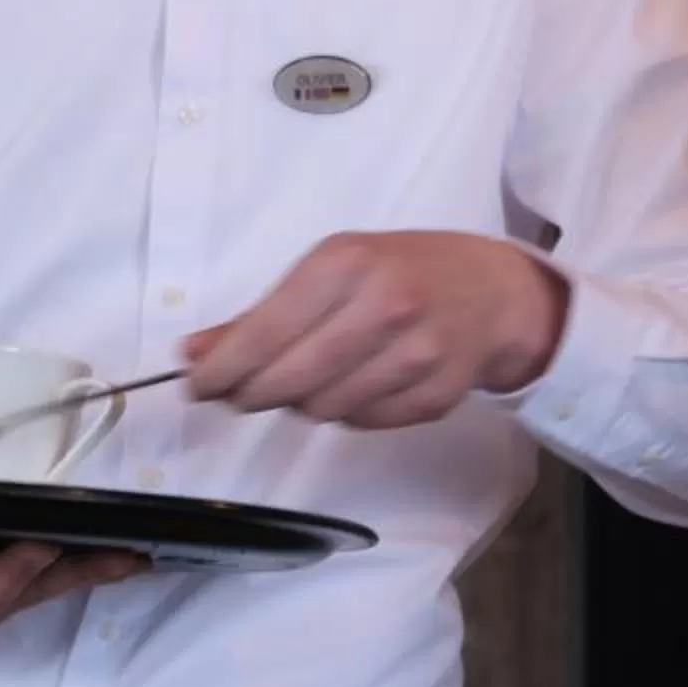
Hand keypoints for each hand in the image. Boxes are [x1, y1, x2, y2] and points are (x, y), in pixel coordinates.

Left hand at [182, 232, 567, 429]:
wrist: (495, 294)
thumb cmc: (404, 271)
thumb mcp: (335, 267)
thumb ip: (263, 314)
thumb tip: (192, 355)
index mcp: (349, 263)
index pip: (266, 332)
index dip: (222, 369)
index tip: (197, 386)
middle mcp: (385, 307)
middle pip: (290, 380)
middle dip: (253, 394)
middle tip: (239, 394)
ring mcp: (417, 356)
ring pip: (324, 409)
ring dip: (302, 402)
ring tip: (309, 379)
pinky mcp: (436, 397)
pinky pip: (362, 423)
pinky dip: (344, 412)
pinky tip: (353, 386)